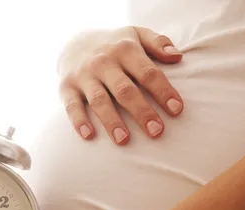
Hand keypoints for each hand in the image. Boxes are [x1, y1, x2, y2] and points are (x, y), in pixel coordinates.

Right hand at [58, 26, 184, 144]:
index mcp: (125, 50)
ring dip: (112, 121)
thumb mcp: (136, 34)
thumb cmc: (113, 45)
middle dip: (141, 111)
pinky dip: (79, 121)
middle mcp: (103, 63)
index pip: (148, 73)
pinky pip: (72, 106)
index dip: (163, 91)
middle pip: (125, 90)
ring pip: (100, 101)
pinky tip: (89, 136)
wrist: (73, 42)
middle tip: (156, 131)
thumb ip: (158, 42)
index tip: (177, 110)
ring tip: (124, 140)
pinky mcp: (66, 88)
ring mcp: (84, 76)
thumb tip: (177, 56)